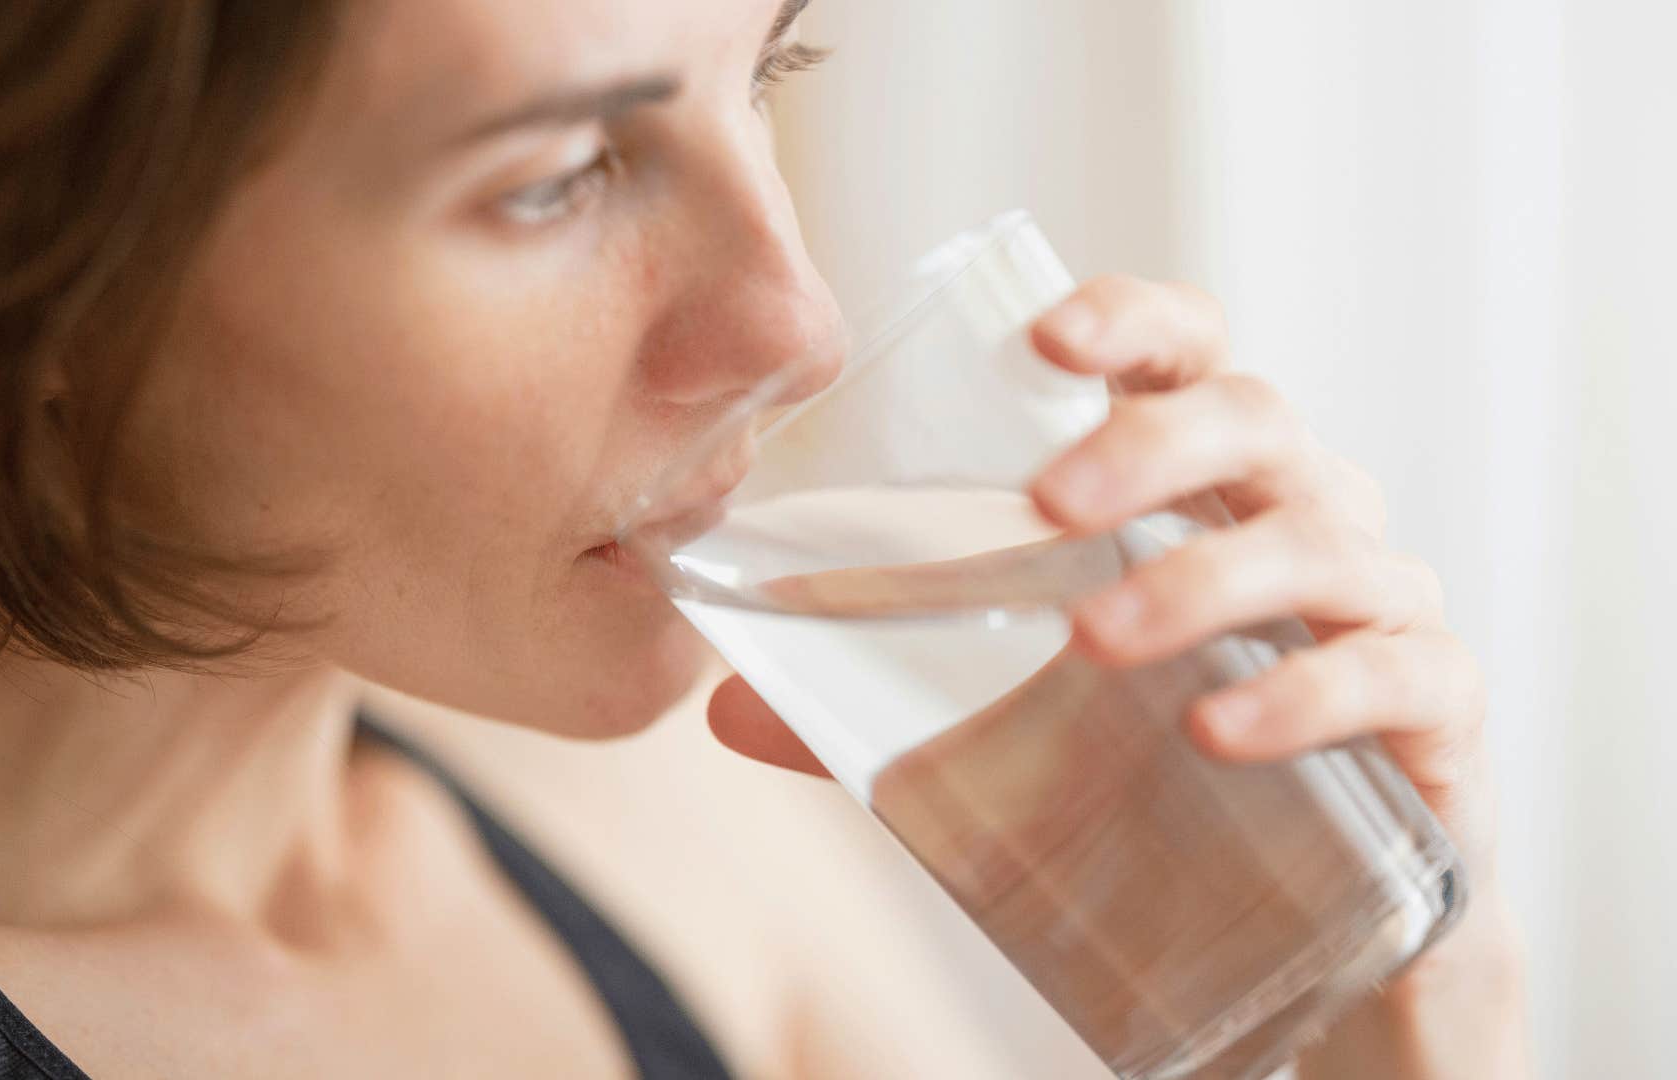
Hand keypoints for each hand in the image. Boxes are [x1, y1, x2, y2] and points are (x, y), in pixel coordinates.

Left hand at [705, 275, 1527, 1076]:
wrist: (1316, 927)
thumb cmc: (1159, 780)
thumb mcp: (1017, 731)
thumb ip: (882, 709)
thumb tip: (722, 709)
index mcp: (1203, 489)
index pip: (1184, 357)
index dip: (1129, 322)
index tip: (1044, 336)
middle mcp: (1301, 517)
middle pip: (1256, 419)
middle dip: (1152, 445)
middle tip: (1049, 505)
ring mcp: (1380, 606)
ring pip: (1318, 541)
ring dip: (1204, 578)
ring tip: (1097, 640)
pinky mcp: (1434, 713)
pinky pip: (1394, 673)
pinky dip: (1306, 692)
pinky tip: (1219, 730)